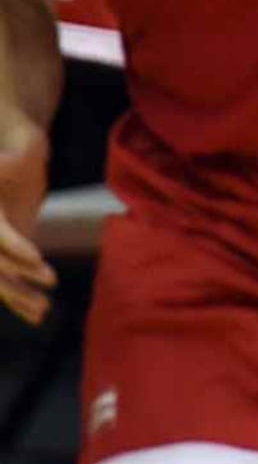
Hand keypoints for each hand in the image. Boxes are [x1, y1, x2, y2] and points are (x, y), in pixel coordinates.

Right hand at [0, 105, 51, 324]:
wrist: (17, 154)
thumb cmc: (17, 149)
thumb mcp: (15, 153)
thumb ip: (10, 159)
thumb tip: (7, 158)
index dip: (15, 247)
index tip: (37, 258)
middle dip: (18, 281)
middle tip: (46, 292)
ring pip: (0, 278)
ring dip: (19, 297)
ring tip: (43, 312)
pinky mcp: (4, 253)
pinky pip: (8, 280)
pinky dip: (20, 297)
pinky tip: (38, 314)